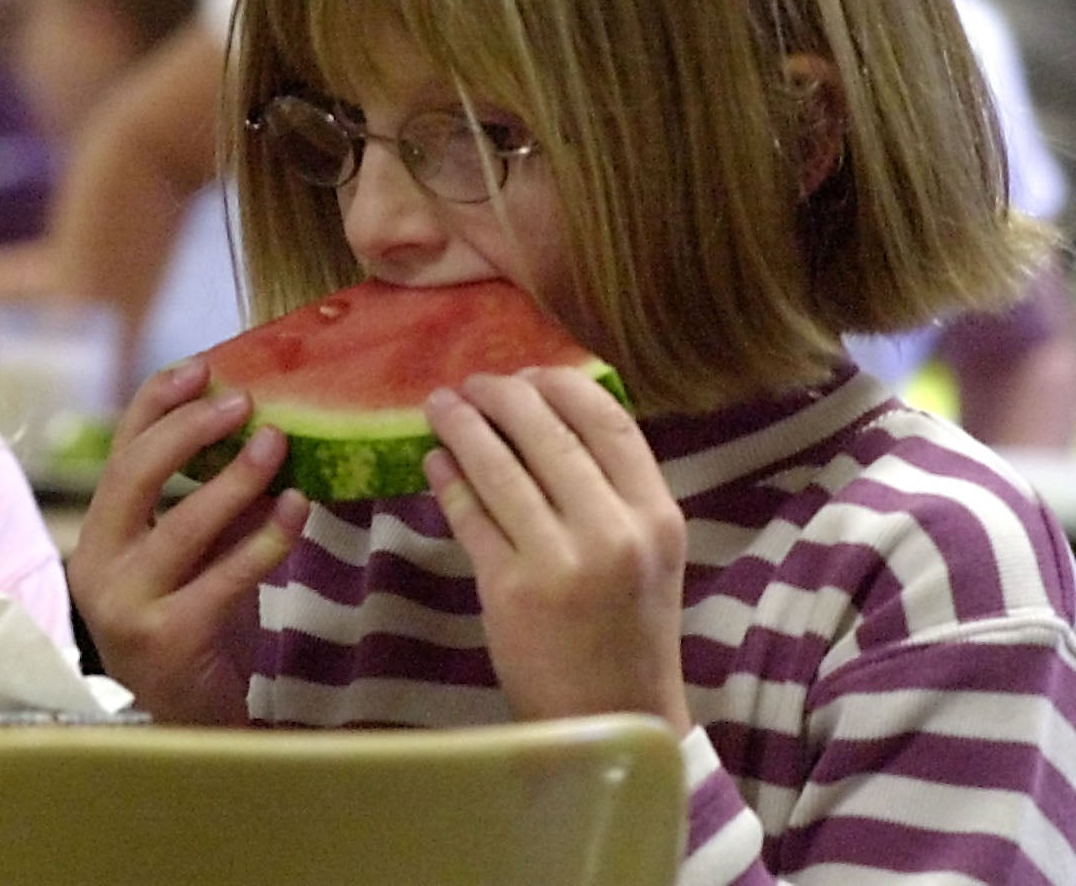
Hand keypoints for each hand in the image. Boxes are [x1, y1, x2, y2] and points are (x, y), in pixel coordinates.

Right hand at [67, 359, 309, 723]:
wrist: (191, 725)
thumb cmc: (195, 631)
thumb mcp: (193, 559)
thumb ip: (210, 504)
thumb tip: (260, 429)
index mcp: (97, 536)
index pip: (120, 451)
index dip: (158, 403)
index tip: (203, 366)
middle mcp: (97, 566)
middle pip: (134, 474)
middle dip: (189, 429)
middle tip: (244, 401)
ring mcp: (126, 605)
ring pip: (179, 524)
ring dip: (234, 478)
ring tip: (277, 442)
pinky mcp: (167, 638)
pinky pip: (224, 576)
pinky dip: (264, 538)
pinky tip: (296, 508)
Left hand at [422, 367, 690, 733]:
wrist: (612, 718)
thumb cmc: (627, 629)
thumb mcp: (647, 554)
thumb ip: (613, 490)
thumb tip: (551, 415)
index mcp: (657, 516)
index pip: (608, 420)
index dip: (561, 385)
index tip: (529, 373)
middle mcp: (613, 531)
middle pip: (546, 432)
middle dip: (500, 395)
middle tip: (472, 383)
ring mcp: (559, 560)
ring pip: (499, 466)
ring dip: (462, 426)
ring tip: (440, 406)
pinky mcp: (510, 590)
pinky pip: (469, 515)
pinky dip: (448, 479)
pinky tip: (435, 461)